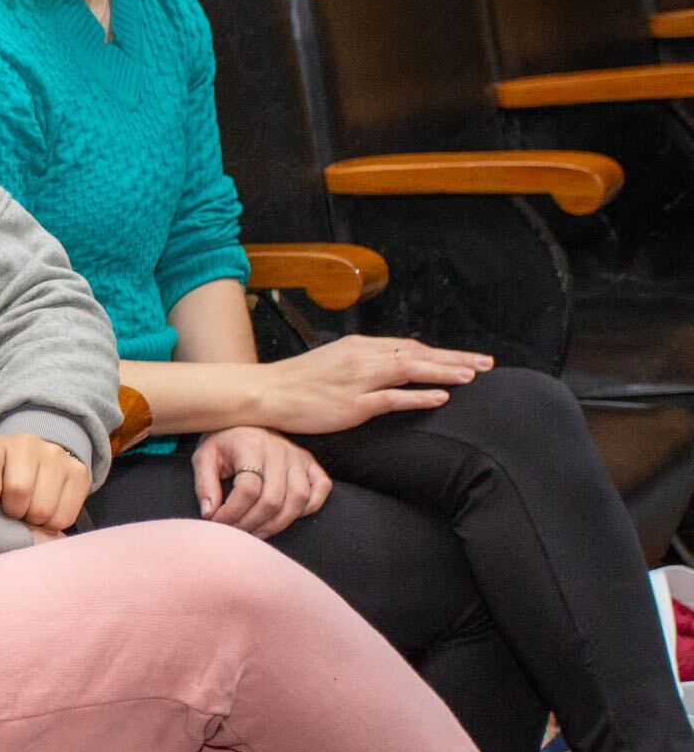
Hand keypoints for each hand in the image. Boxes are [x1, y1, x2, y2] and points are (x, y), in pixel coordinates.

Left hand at [0, 432, 91, 533]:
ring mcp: (56, 455)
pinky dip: (52, 523)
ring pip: (43, 509)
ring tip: (28, 511)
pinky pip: (64, 517)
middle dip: (13, 512)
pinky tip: (46, 511)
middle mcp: (27, 443)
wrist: (34, 463)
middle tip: (13, 510)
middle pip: (19, 490)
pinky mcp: (79, 472)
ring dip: (33, 520)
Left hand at [191, 425, 329, 536]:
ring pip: (298, 499)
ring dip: (278, 523)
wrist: (247, 421)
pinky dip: (308, 508)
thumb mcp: (204, 456)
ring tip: (256, 533)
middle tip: (236, 533)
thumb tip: (209, 513)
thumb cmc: (224, 443)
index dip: (232, 512)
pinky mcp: (312, 463)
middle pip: (273, 499)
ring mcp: (299, 457)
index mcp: (250, 446)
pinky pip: (321, 489)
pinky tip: (284, 517)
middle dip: (252, 523)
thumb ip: (204, 484)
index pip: (248, 489)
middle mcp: (279, 451)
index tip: (218, 523)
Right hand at [258, 334, 489, 434]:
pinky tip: (441, 396)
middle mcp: (363, 358)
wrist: (263, 393)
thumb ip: (362, 364)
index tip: (467, 358)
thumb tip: (389, 369)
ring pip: (412, 370)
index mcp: (359, 348)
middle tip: (488, 363)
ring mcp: (358, 381)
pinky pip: (393, 398)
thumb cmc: (295, 383)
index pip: (410, 347)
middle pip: (419, 354)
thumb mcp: (333, 364)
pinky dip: (420, 396)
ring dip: (446, 372)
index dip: (442, 353)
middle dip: (456, 358)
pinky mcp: (352, 404)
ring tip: (474, 375)